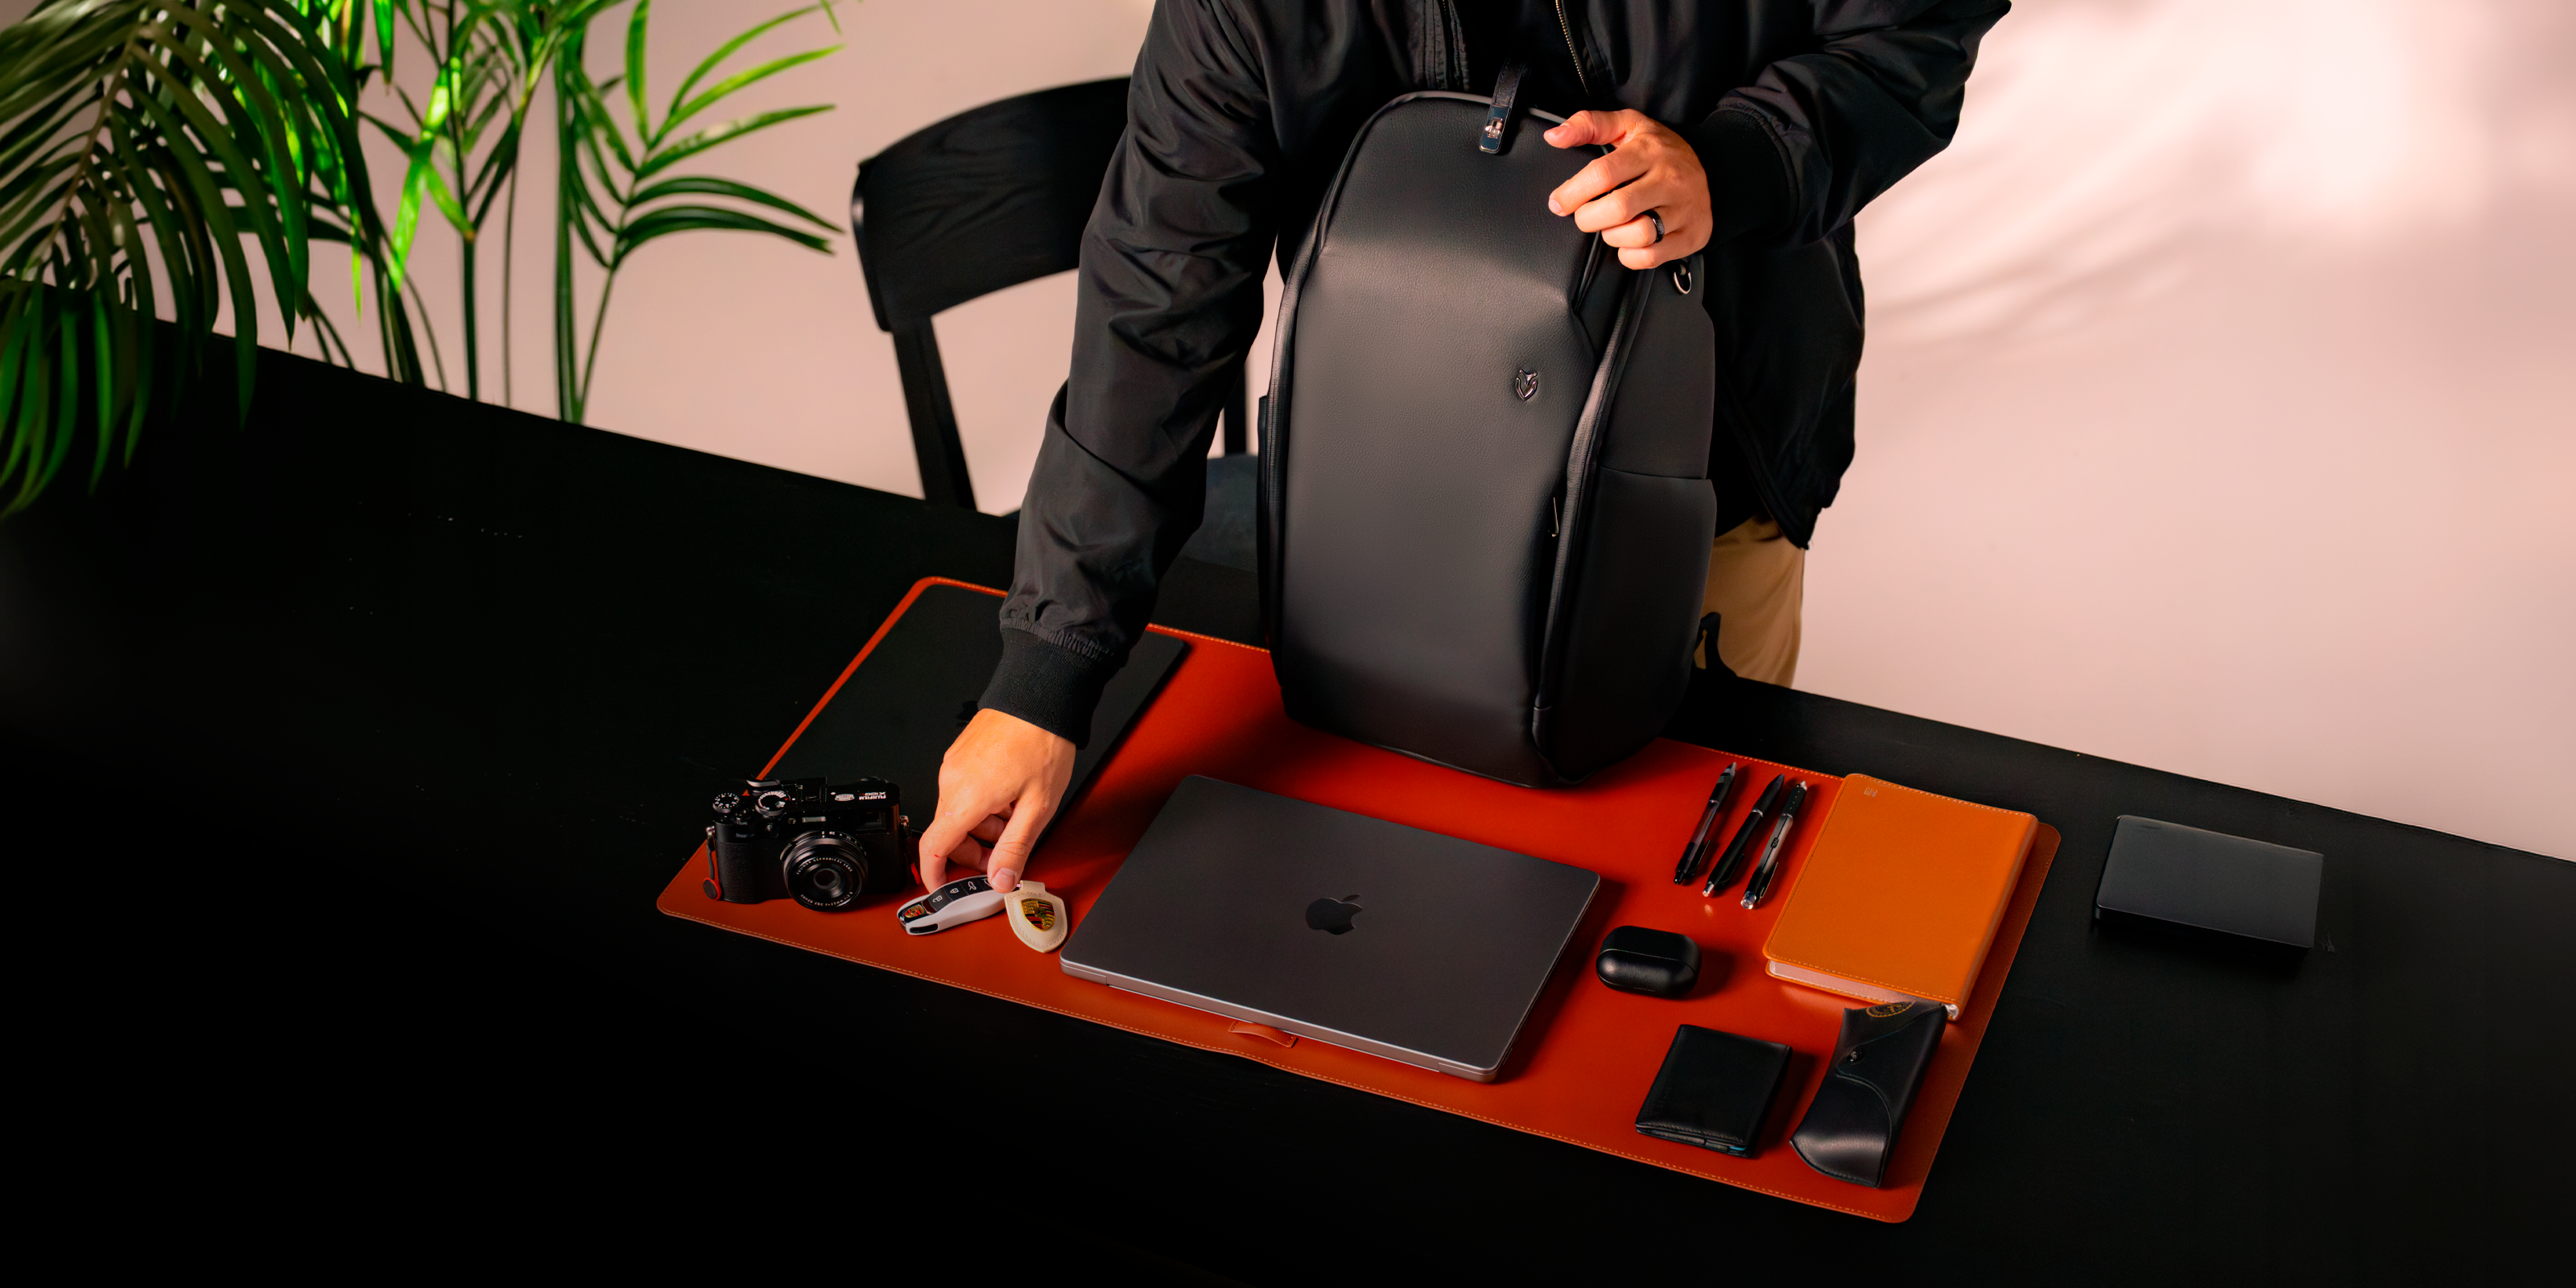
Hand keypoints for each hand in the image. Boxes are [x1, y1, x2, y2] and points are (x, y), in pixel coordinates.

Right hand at [919, 708, 1075, 892]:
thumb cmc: (1041, 741)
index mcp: (965, 798)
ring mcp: (954, 764)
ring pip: (958, 811)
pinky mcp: (961, 753)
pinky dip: (982, 804)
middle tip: (1002, 857)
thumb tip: (1001, 879)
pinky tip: (1010, 795)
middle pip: (948, 832)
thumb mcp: (1038, 806)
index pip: (932, 848)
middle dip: (973, 851)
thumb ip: (1016, 848)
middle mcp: (951, 780)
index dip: (933, 875)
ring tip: (1016, 818)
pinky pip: (963, 789)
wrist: (1040, 694)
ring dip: (982, 826)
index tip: (942, 888)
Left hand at [1543, 110, 1709, 269]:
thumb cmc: (1661, 150)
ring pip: (1636, 235)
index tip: (1559, 202)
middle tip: (1585, 215)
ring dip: (1611, 236)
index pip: (1603, 173)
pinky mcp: (1690, 235)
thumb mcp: (1629, 126)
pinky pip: (1650, 257)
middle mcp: (1669, 179)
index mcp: (1649, 150)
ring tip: (1611, 226)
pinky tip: (1628, 242)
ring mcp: (1683, 209)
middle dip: (1588, 218)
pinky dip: (1630, 255)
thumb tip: (1554, 136)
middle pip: (1618, 208)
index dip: (1572, 192)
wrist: (1715, 169)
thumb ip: (1589, 125)